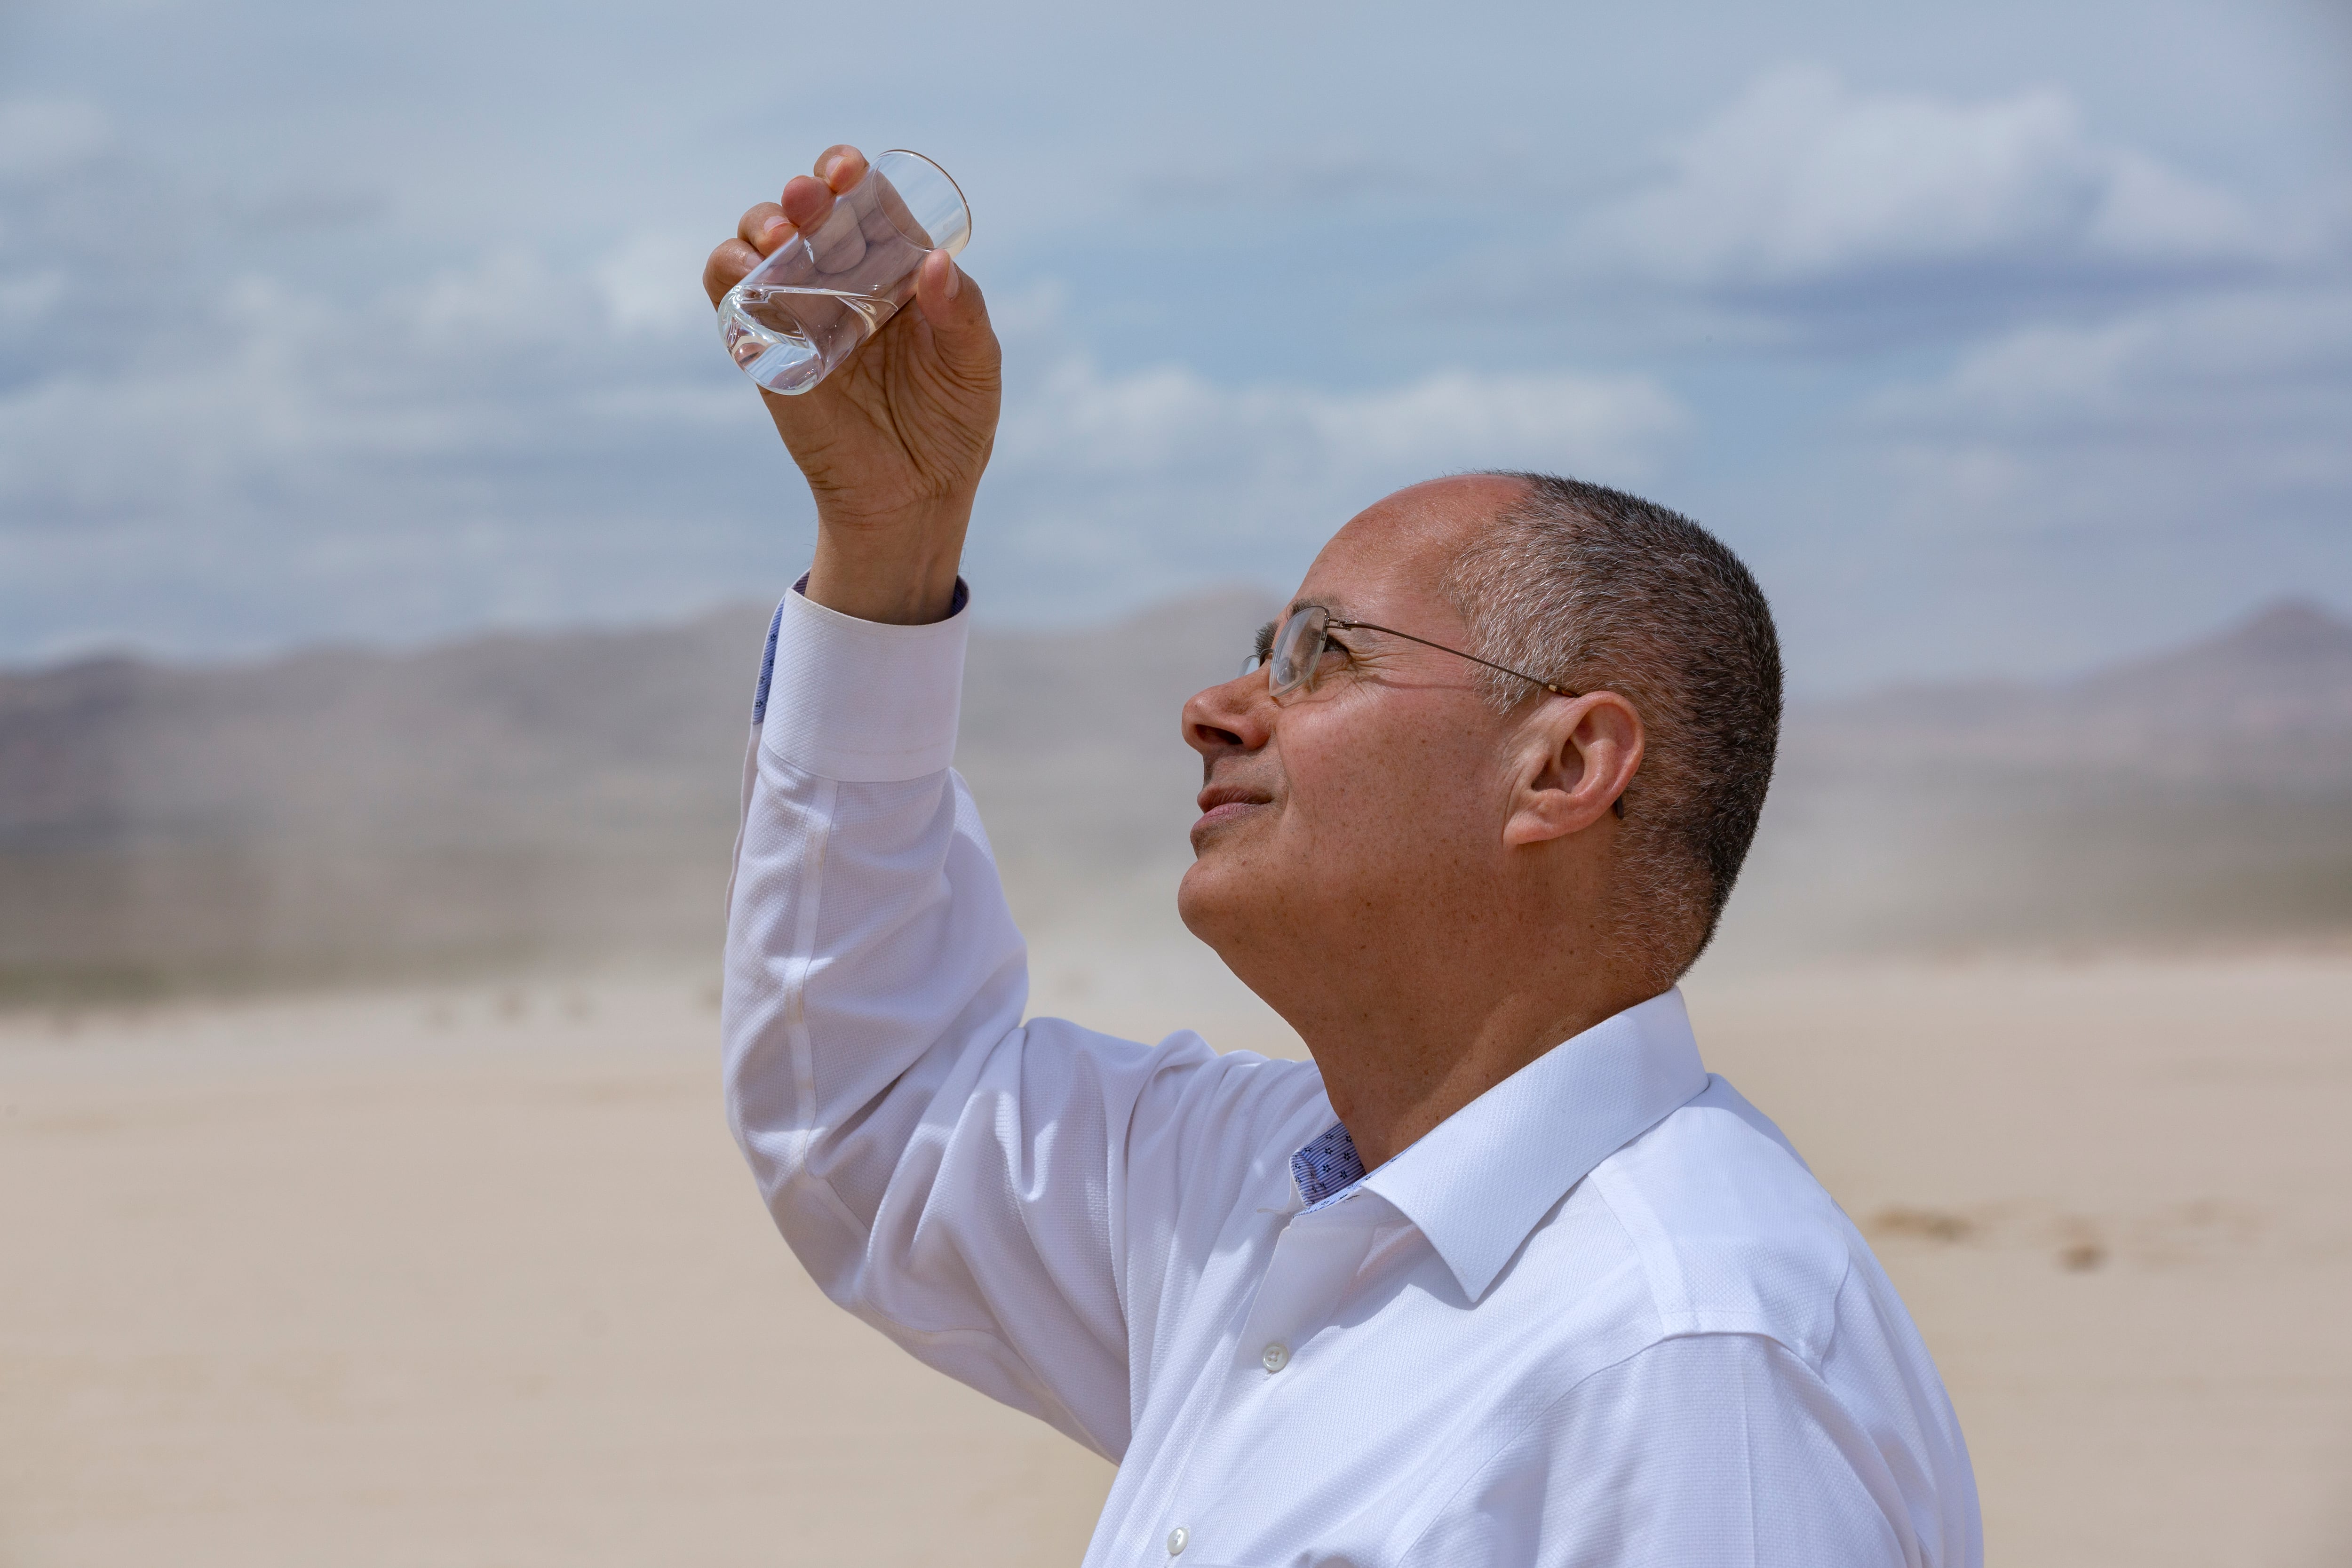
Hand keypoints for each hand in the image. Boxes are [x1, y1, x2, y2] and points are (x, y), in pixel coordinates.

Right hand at [704, 145, 1000, 624]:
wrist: (915, 494)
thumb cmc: (953, 423)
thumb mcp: (975, 366)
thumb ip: (963, 314)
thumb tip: (937, 264)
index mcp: (893, 268)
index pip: (864, 203)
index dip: (850, 176)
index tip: (849, 172)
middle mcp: (842, 279)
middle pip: (807, 214)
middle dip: (804, 195)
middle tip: (811, 198)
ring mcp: (799, 311)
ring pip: (759, 245)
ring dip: (760, 226)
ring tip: (782, 238)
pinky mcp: (764, 351)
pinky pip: (731, 300)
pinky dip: (730, 274)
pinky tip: (750, 272)